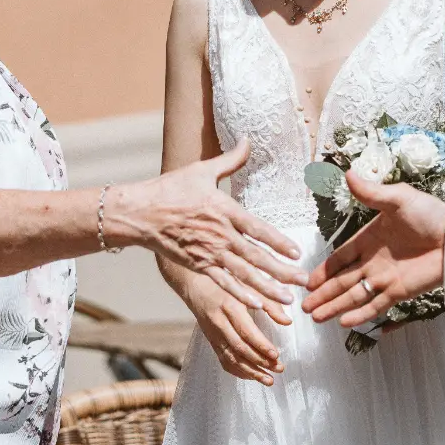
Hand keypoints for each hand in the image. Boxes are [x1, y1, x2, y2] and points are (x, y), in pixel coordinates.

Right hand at [109, 143, 304, 320]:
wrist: (140, 213)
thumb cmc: (170, 189)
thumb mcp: (202, 170)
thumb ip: (230, 159)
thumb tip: (248, 139)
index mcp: (224, 210)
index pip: (258, 229)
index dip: (279, 242)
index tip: (297, 253)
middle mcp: (220, 235)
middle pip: (257, 257)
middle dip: (282, 271)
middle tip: (304, 282)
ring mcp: (209, 253)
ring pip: (244, 274)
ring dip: (267, 288)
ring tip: (287, 299)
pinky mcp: (198, 265)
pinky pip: (223, 282)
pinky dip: (240, 294)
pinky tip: (257, 305)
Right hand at [177, 272, 283, 385]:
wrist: (194, 281)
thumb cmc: (226, 280)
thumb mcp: (249, 285)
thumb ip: (270, 302)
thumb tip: (287, 321)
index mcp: (230, 306)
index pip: (246, 331)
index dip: (261, 345)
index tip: (276, 355)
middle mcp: (220, 322)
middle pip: (240, 348)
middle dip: (260, 361)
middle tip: (279, 368)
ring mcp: (213, 334)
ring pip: (231, 358)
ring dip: (251, 371)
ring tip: (269, 380)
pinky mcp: (211, 340)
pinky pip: (223, 360)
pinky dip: (237, 371)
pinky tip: (252, 376)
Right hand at [302, 173, 444, 325]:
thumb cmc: (430, 214)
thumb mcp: (398, 198)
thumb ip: (371, 192)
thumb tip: (348, 174)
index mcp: (369, 239)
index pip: (340, 258)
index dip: (323, 270)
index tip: (308, 282)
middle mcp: (373, 261)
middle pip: (342, 281)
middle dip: (323, 294)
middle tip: (303, 307)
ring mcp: (385, 278)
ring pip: (354, 295)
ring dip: (335, 306)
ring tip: (315, 317)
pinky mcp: (399, 291)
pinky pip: (376, 305)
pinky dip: (361, 314)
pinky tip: (344, 323)